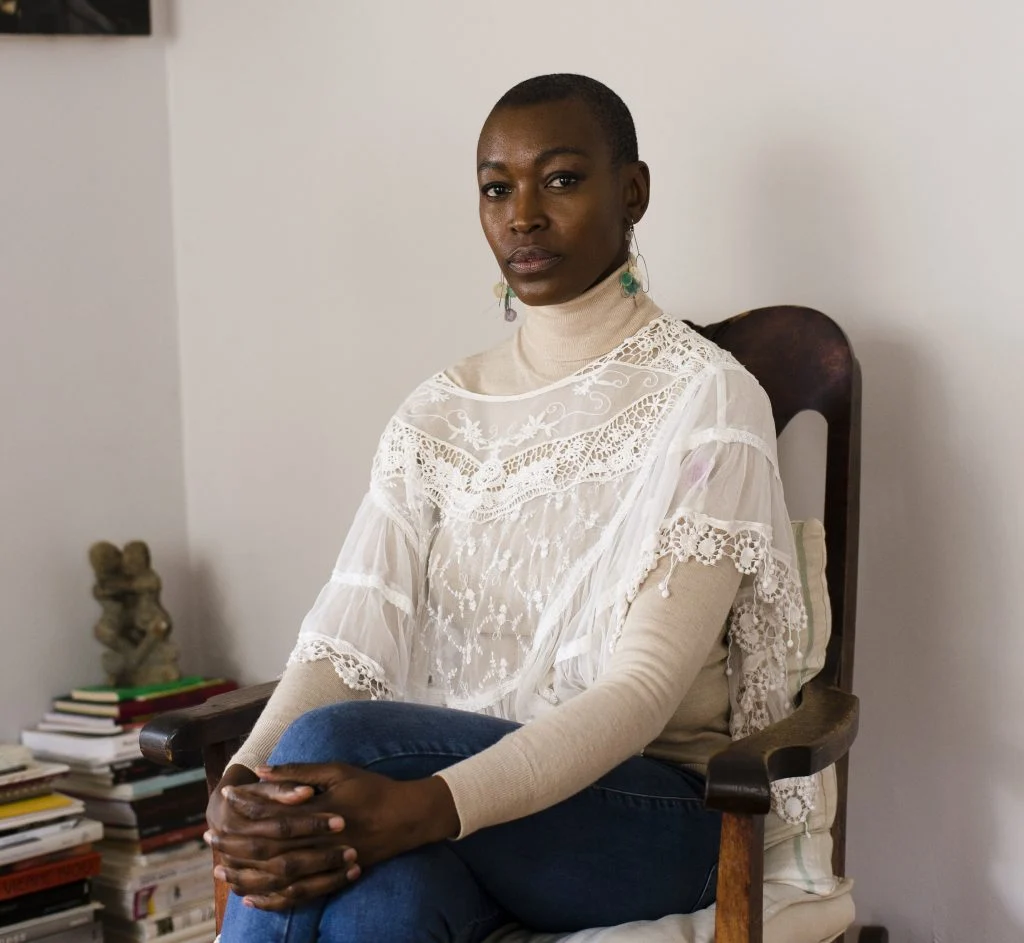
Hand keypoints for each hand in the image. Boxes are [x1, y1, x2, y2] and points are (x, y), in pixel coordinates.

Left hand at [211, 762, 458, 909]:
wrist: (407, 817)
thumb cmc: (372, 788)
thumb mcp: (339, 770)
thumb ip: (299, 771)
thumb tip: (262, 770)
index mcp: (320, 810)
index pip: (273, 810)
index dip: (247, 803)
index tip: (226, 795)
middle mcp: (321, 840)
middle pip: (268, 847)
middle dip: (235, 842)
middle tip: (210, 837)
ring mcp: (327, 863)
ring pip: (278, 875)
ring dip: (246, 872)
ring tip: (221, 867)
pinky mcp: (333, 879)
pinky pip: (297, 896)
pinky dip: (271, 899)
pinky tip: (250, 896)